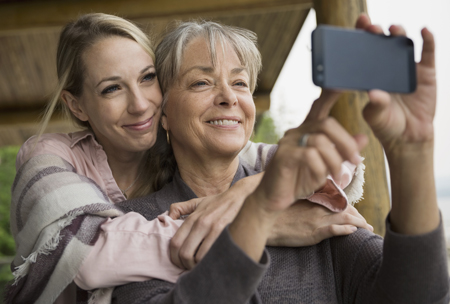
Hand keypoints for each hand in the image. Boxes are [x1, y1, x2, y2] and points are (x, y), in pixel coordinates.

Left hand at [167, 173, 263, 268]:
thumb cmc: (217, 202)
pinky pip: (212, 254)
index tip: (179, 262)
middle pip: (184, 253)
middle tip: (189, 268)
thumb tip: (167, 217)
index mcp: (192, 218)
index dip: (174, 257)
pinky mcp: (224, 233)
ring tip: (200, 267)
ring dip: (197, 266)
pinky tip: (211, 262)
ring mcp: (212, 229)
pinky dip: (209, 262)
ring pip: (197, 257)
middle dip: (184, 265)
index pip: (175, 243)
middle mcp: (200, 223)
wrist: (239, 196)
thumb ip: (180, 208)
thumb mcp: (197, 202)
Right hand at [255, 90, 366, 212]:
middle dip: (346, 142)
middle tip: (356, 159)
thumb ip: (342, 151)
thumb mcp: (326, 166)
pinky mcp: (284, 157)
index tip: (346, 82)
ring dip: (335, 160)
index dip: (332, 93)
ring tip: (339, 175)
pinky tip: (323, 178)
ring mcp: (288, 143)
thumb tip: (364, 137)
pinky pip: (310, 155)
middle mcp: (296, 132)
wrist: (273, 200)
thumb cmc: (298, 181)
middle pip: (326, 124)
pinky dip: (322, 168)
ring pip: (320, 141)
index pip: (319, 106)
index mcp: (306, 131)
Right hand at [267, 200, 372, 246]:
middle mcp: (318, 207)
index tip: (354, 212)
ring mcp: (317, 219)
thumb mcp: (293, 202)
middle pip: (345, 209)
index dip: (348, 206)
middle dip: (358, 216)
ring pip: (345, 218)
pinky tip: (354, 232)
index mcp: (313, 199)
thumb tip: (316, 202)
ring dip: (359, 223)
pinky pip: (336, 230)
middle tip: (366, 223)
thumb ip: (307, 201)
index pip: (337, 200)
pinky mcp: (315, 232)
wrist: (266, 222)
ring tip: (368, 229)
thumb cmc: (278, 214)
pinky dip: (347, 230)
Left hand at [356, 14, 435, 151]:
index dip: (362, 35)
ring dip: (399, 33)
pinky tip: (424, 31)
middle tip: (373, 28)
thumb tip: (375, 94)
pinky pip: (428, 53)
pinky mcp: (426, 73)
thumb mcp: (375, 117)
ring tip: (393, 29)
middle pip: (382, 43)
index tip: (359, 22)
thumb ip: (375, 106)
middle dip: (377, 32)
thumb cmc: (387, 126)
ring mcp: (407, 68)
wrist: (409, 137)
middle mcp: (388, 68)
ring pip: (403, 44)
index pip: (364, 51)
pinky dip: (428, 40)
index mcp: (371, 75)